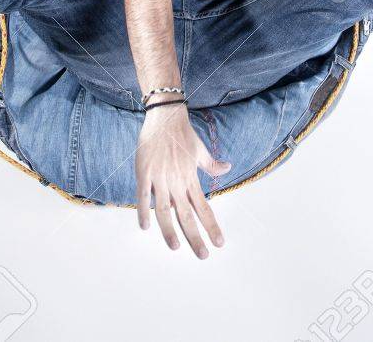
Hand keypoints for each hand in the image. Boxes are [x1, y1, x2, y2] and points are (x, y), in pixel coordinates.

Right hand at [135, 102, 230, 258]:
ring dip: (170, 230)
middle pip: (187, 215)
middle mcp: (177, 182)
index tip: (219, 243)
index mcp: (191, 179)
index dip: (212, 226)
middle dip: (196, 237)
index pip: (204, 208)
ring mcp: (160, 177)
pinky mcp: (145, 172)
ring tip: (176, 247)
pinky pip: (143, 195)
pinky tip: (145, 227)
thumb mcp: (201, 150)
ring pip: (165, 210)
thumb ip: (212, 163)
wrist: (166, 116)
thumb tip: (228, 167)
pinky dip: (144, 211)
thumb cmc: (183, 133)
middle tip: (203, 255)